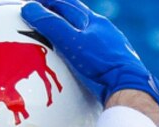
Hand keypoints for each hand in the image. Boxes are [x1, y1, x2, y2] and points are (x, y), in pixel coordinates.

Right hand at [21, 0, 158, 106]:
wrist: (128, 85)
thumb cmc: (101, 63)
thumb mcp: (71, 43)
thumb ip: (51, 25)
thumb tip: (30, 9)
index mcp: (93, 21)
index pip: (66, 5)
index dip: (48, 3)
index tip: (33, 5)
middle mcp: (103, 29)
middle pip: (78, 14)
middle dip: (59, 11)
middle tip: (44, 13)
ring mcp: (111, 44)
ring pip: (88, 31)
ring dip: (72, 27)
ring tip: (61, 31)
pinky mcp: (115, 60)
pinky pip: (95, 48)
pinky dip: (83, 45)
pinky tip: (82, 54)